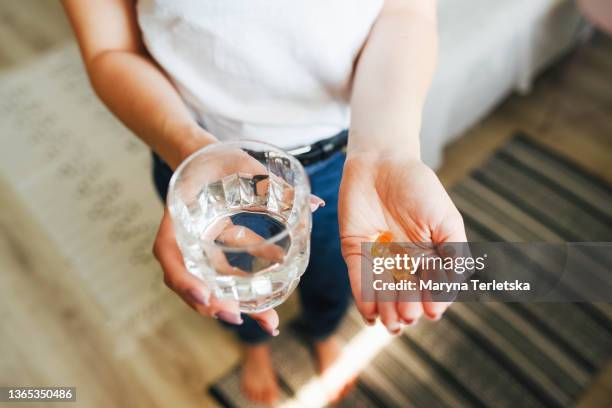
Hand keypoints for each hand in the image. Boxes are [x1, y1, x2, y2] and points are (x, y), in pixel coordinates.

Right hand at [152, 141, 323, 334]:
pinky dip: (249, 289)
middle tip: (239, 318)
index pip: (169, 255)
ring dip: (237, 305)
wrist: (203, 157)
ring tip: (269, 323)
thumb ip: (272, 183)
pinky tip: (274, 300)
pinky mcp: (214, 252)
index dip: (184, 280)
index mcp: (178, 217)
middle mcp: (184, 240)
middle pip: (191, 282)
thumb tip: (315, 205)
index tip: (206, 297)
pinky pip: (228, 276)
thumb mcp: (240, 164)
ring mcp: (198, 250)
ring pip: (211, 286)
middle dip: (215, 304)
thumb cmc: (216, 158)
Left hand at [339, 153, 466, 332]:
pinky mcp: (355, 250)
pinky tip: (370, 313)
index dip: (431, 300)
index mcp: (428, 255)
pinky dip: (364, 295)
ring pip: (382, 290)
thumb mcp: (445, 220)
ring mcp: (378, 256)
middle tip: (407, 316)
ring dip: (386, 307)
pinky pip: (359, 277)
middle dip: (406, 306)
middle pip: (405, 292)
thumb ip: (453, 252)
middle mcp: (403, 260)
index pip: (431, 286)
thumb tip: (451, 289)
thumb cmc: (419, 187)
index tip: (432, 311)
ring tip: (390, 321)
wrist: (382, 161)